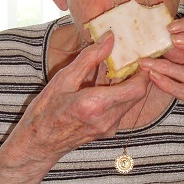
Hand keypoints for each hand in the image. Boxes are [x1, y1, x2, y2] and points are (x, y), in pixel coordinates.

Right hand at [3, 33, 150, 167]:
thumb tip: (109, 39)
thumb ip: (89, 59)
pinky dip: (118, 93)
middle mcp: (107, 119)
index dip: (144, 71)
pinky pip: (122, 108)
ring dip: (127, 83)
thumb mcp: (64, 79)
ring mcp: (109, 127)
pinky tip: (104, 84)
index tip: (140, 55)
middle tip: (129, 56)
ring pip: (131, 101)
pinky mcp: (108, 130)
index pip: (136, 88)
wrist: (40, 143)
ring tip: (114, 67)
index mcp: (95, 105)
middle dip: (137, 74)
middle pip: (137, 93)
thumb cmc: (46, 110)